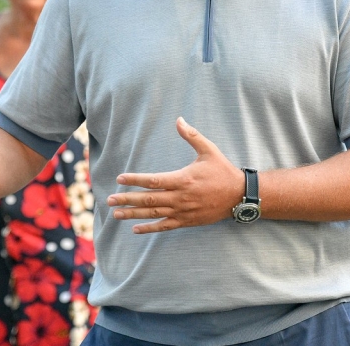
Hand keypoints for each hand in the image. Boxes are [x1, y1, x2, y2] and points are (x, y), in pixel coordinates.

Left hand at [107, 117, 243, 233]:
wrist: (239, 195)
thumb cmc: (222, 170)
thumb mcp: (209, 150)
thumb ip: (192, 136)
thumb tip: (179, 120)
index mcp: (183, 179)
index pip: (153, 181)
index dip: (135, 180)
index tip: (120, 178)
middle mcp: (180, 197)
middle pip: (149, 200)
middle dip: (128, 200)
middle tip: (110, 200)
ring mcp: (183, 211)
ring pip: (154, 214)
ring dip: (133, 214)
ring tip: (116, 214)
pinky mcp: (187, 221)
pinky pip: (165, 226)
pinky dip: (150, 228)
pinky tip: (135, 229)